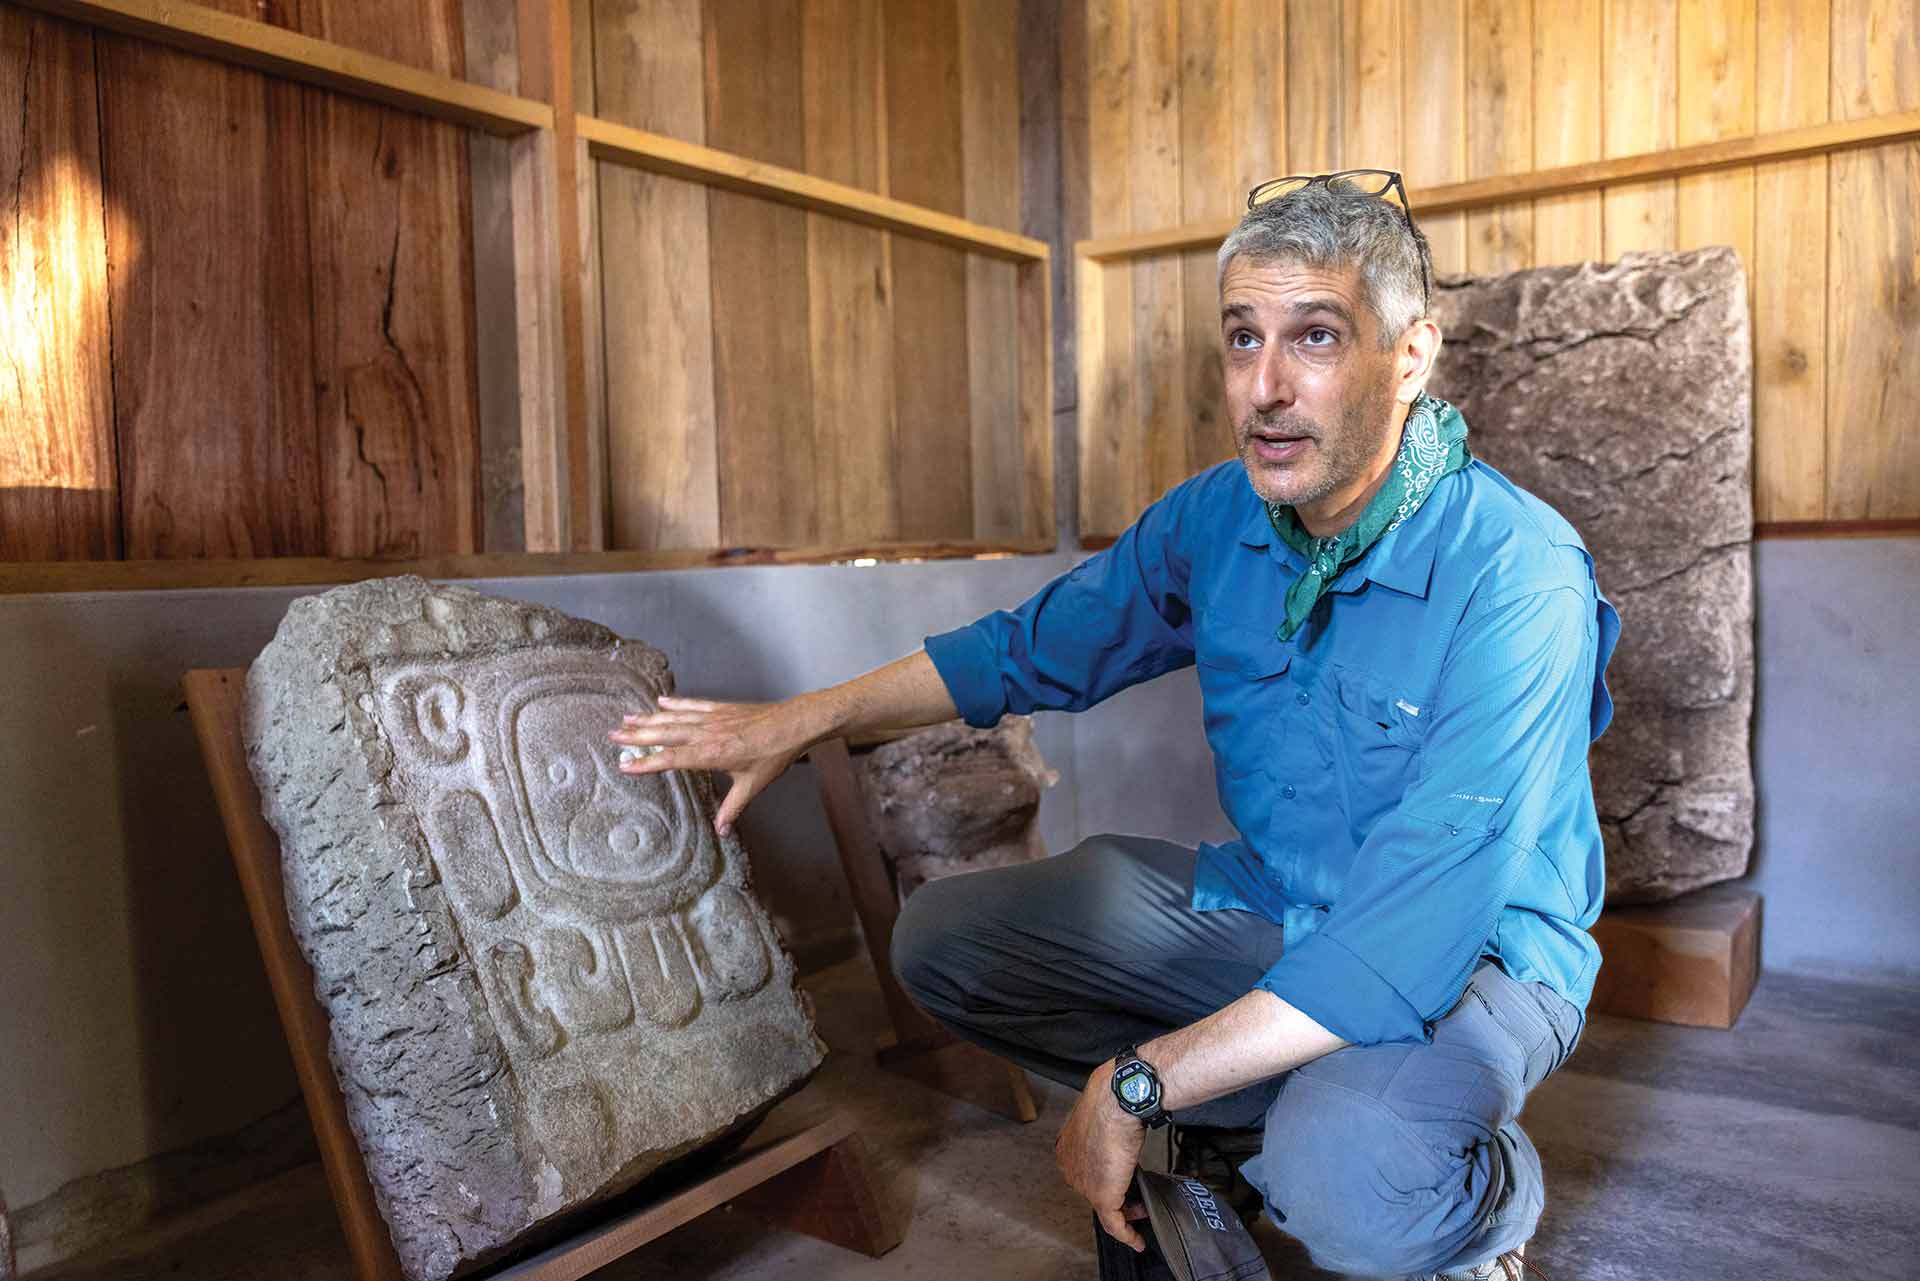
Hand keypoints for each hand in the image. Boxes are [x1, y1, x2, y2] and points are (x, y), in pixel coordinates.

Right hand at [609, 695, 824, 835]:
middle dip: (637, 736)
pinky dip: (675, 703)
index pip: (671, 759)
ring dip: (649, 718)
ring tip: (627, 718)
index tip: (625, 765)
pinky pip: (692, 705)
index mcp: (710, 754)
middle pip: (665, 735)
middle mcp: (706, 734)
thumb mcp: (752, 785)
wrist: (792, 724)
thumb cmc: (773, 755)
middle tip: (613, 735)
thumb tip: (721, 831)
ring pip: (674, 718)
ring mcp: (712, 718)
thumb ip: (733, 808)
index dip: (646, 763)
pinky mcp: (720, 709)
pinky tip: (660, 701)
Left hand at [1055, 1061, 1148, 1251]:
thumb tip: (1123, 1127)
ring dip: (1127, 1212)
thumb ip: (1108, 1126)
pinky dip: (1127, 1235)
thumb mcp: (1104, 1111)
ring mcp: (1083, 1184)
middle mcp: (1070, 1167)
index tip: (1126, 1180)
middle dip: (1118, 1195)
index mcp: (1067, 1147)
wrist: (1117, 1100)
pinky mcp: (1101, 1197)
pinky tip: (1138, 1241)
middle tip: (1138, 1196)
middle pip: (1095, 1189)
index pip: (1087, 1171)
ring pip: (1106, 1207)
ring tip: (1144, 1208)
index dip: (1108, 1178)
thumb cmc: (1113, 1097)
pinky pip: (1114, 1224)